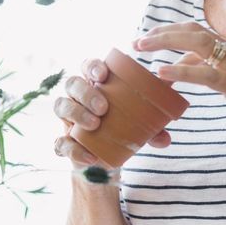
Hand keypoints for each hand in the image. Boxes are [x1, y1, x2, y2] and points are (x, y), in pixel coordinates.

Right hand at [52, 57, 172, 167]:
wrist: (107, 158)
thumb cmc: (123, 128)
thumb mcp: (140, 126)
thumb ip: (153, 129)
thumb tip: (165, 137)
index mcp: (96, 84)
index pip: (88, 66)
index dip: (92, 67)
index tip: (103, 75)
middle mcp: (77, 97)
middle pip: (72, 84)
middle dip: (85, 93)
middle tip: (103, 108)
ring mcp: (68, 118)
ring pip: (60, 106)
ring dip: (76, 113)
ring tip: (95, 125)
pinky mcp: (65, 140)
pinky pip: (60, 143)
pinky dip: (73, 149)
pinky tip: (90, 156)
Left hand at [134, 22, 225, 158]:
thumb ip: (217, 75)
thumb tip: (190, 66)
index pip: (200, 32)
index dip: (173, 32)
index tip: (150, 38)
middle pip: (194, 31)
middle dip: (163, 32)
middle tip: (137, 40)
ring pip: (197, 43)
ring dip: (165, 42)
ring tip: (141, 47)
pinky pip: (207, 73)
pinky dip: (181, 70)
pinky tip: (161, 73)